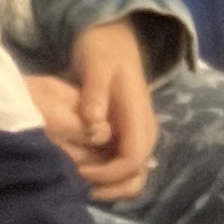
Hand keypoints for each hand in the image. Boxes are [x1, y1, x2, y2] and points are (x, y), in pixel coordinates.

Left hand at [63, 18, 158, 201]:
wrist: (114, 38)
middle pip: (138, 172)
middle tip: (78, 185)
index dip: (108, 173)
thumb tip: (94, 124)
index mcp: (138, 113)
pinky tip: (86, 172)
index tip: (80, 172)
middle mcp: (144, 126)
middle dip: (110, 186)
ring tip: (82, 184)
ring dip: (112, 186)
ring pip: (136, 173)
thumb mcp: (96, 65)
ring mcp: (138, 131)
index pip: (133, 157)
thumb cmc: (102, 49)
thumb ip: (95, 94)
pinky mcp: (129, 132)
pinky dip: (110, 176)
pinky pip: (126, 164)